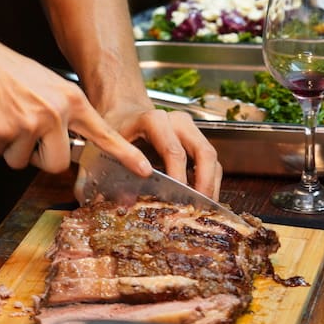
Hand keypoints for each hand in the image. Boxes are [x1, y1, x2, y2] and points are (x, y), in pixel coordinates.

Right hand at [0, 50, 153, 179]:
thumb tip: (63, 144)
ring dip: (10, 149)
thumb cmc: (6, 71)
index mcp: (70, 99)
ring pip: (24, 162)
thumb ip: (61, 113)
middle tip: (23, 133)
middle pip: (56, 163)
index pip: (103, 132)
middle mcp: (56, 112)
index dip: (124, 154)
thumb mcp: (46, 85)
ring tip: (3, 118)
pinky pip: (1, 155)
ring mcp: (31, 122)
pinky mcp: (6, 131)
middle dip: (37, 158)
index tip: (145, 170)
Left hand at [96, 100, 221, 198]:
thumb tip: (127, 201)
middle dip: (204, 183)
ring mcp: (190, 129)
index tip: (177, 201)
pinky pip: (211, 162)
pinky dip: (209, 181)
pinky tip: (200, 200)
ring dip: (211, 185)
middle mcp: (177, 121)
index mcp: (155, 120)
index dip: (178, 178)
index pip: (174, 152)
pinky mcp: (196, 140)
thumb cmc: (118, 128)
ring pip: (212, 158)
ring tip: (202, 210)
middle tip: (197, 209)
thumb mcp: (111, 144)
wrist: (125, 112)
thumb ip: (118, 171)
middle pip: (203, 152)